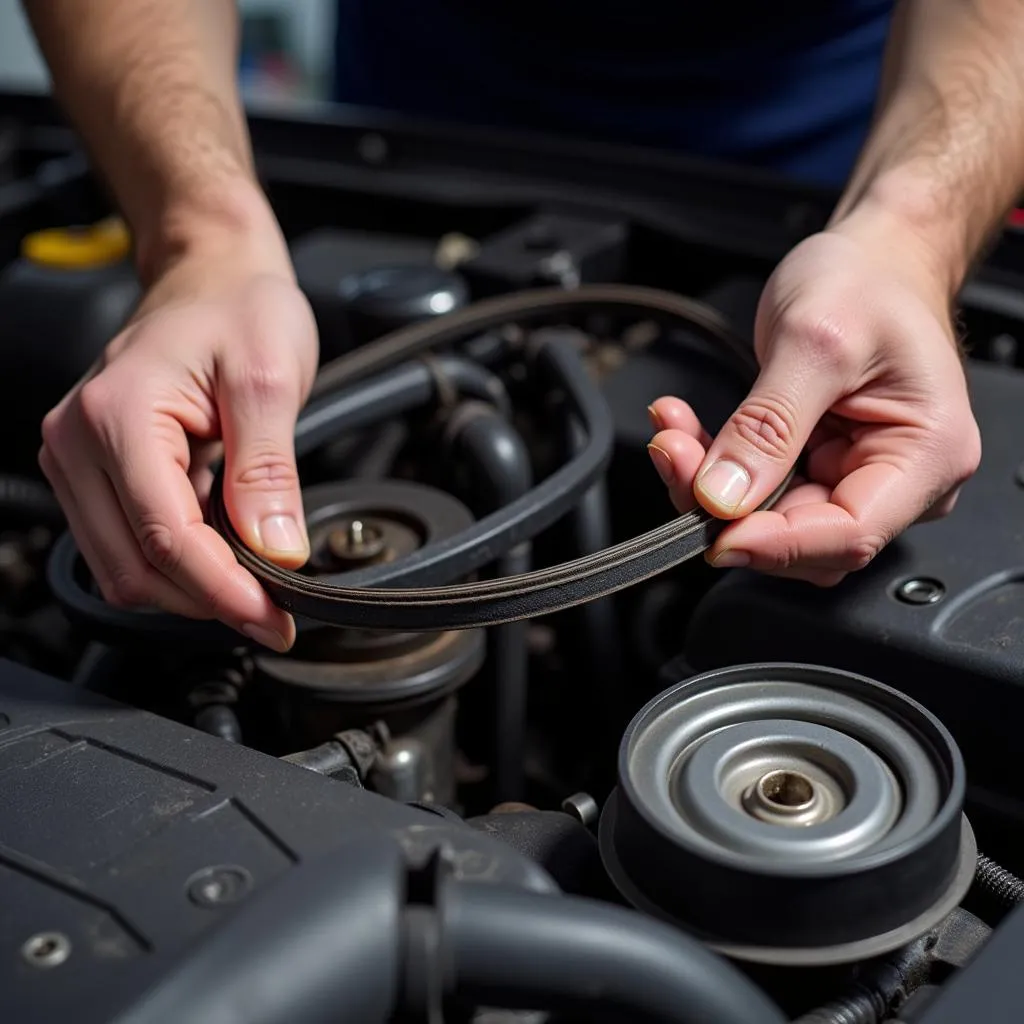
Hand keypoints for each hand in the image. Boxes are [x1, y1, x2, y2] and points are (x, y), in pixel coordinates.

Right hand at [39, 235, 318, 650]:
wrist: (213, 275)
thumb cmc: (239, 307)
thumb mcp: (269, 378)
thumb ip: (268, 469)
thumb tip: (276, 550)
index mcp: (118, 414)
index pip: (165, 535)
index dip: (224, 591)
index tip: (275, 620)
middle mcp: (79, 441)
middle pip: (134, 567)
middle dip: (209, 601)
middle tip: (276, 614)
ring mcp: (79, 459)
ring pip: (124, 567)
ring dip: (191, 590)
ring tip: (257, 587)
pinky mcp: (95, 470)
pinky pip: (127, 542)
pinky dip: (178, 564)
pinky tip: (227, 557)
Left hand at [647, 217, 981, 585]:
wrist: (869, 260)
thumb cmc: (867, 283)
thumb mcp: (813, 340)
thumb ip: (769, 424)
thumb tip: (724, 497)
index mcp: (928, 455)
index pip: (851, 534)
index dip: (777, 544)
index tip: (714, 530)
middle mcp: (898, 480)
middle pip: (804, 539)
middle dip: (730, 508)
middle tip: (675, 455)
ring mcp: (854, 478)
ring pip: (769, 523)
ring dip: (710, 489)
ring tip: (674, 434)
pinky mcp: (815, 471)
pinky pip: (756, 495)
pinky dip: (712, 470)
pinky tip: (686, 433)